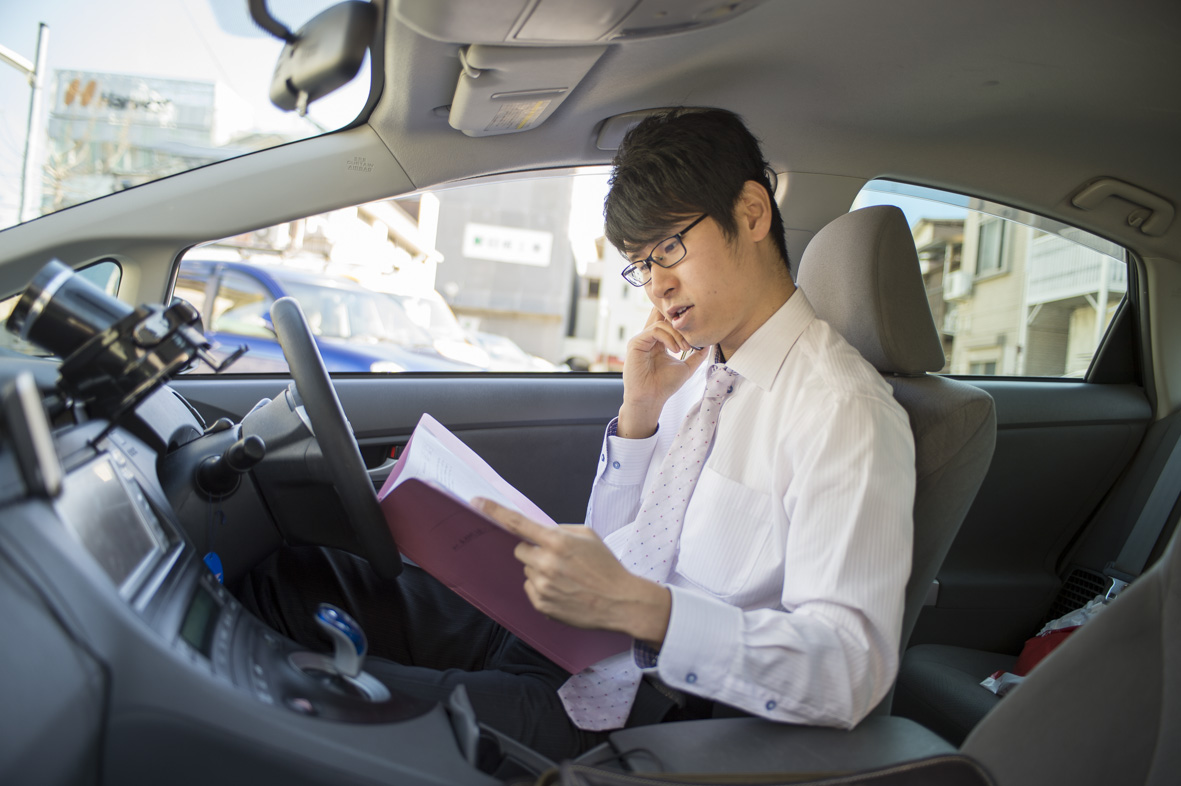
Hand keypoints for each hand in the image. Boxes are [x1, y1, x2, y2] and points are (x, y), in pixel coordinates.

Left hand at [473, 498, 670, 644]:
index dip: (494, 511)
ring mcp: (542, 585)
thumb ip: (560, 530)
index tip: (476, 502)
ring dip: (539, 570)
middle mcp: (545, 563)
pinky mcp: (541, 604)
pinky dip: (543, 588)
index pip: (517, 522)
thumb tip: (540, 531)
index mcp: (557, 541)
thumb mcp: (588, 536)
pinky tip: (564, 591)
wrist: (620, 602)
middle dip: (534, 551)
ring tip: (566, 578)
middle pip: (520, 550)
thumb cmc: (606, 566)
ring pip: (527, 570)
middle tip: (556, 558)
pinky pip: (531, 588)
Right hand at [619, 308, 708, 438]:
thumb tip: (709, 345)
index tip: (696, 327)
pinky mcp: (635, 342)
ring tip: (685, 348)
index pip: (668, 322)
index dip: (681, 320)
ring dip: (677, 334)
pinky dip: (668, 337)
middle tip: (692, 331)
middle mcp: (649, 338)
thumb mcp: (686, 368)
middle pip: (661, 316)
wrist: (651, 398)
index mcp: (659, 342)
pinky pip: (654, 331)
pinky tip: (675, 349)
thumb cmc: (665, 385)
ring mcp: (641, 339)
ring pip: (661, 324)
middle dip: (678, 321)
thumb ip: (696, 356)